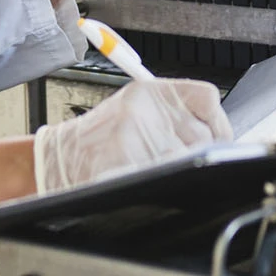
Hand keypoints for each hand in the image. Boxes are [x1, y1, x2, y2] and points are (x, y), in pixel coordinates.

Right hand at [33, 78, 233, 192]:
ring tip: (161, 172)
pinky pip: (167, 176)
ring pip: (188, 158)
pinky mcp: (128, 163)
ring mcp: (136, 136)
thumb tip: (215, 134)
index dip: (218, 123)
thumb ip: (173, 115)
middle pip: (202, 135)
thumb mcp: (135, 110)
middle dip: (200, 153)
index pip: (206, 98)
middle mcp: (145, 109)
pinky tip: (153, 182)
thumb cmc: (97, 139)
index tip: (218, 138)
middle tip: (185, 161)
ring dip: (182, 171)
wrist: (57, 159)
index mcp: (149, 91)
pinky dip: (166, 183)